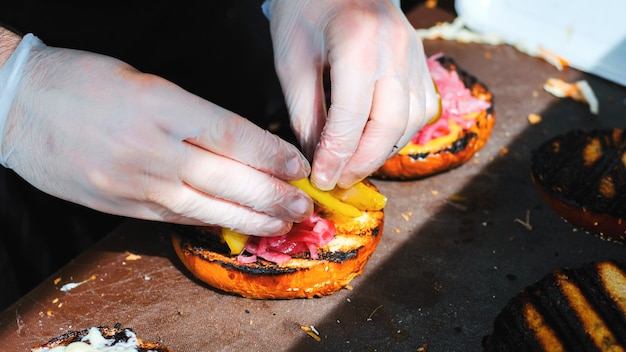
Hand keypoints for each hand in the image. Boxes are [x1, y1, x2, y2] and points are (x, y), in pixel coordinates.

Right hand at [0, 35, 312, 235]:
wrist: (18, 108)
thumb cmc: (83, 83)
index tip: (298, 166)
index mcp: (161, 105)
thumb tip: (240, 146)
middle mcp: (152, 148)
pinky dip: (210, 222)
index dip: (271, 154)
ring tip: (283, 224)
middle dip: (272, 194)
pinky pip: (176, 218)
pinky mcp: (121, 206)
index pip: (232, 135)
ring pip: (206, 206)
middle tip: (303, 206)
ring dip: (250, 218)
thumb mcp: (145, 82)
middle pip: (227, 177)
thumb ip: (192, 116)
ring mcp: (135, 182)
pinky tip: (236, 225)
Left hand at [266, 0, 439, 189]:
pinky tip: (376, 140)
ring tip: (354, 164)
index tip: (321, 178)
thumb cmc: (305, 10)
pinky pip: (422, 108)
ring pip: (411, 121)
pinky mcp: (421, 60)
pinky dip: (400, 133)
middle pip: (390, 125)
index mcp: (358, 42)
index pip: (352, 116)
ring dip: (383, 151)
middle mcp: (396, 48)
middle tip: (339, 180)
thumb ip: (305, 112)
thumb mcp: (291, 60)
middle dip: (363, 162)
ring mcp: (414, 53)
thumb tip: (317, 157)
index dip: (336, 155)